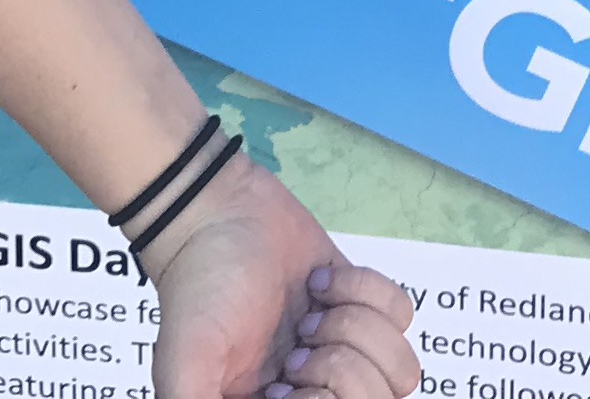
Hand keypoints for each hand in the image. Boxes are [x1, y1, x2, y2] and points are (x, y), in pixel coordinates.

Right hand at [144, 157, 419, 398]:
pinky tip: (322, 283)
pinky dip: (367, 291)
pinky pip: (403, 316)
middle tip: (299, 341)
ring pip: (399, 370)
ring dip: (356, 329)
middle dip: (340, 366)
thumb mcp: (186, 362)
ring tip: (312, 314)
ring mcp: (342, 348)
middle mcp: (314, 388)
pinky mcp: (361, 304)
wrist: (217, 208)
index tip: (283, 379)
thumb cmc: (198, 285)